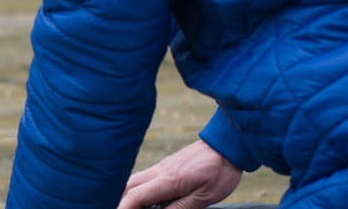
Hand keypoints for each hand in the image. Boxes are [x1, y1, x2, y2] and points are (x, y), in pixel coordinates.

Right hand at [117, 139, 241, 208]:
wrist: (227, 146)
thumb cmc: (220, 172)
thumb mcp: (204, 197)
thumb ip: (181, 208)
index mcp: (169, 180)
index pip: (136, 196)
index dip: (122, 208)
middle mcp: (160, 171)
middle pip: (128, 186)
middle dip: (120, 201)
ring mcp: (162, 167)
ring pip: (135, 180)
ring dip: (128, 195)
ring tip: (132, 207)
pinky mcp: (167, 166)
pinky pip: (145, 178)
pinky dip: (139, 189)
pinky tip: (146, 200)